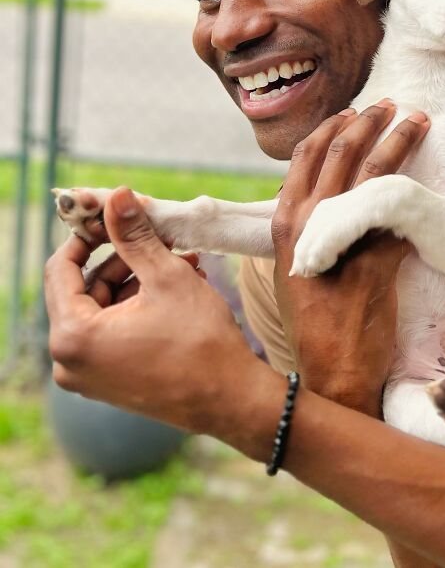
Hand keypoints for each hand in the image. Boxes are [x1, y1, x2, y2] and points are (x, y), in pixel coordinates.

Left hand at [45, 186, 280, 454]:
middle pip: (85, 287)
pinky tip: (180, 285)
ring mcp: (90, 375)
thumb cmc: (200, 342)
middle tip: (158, 235)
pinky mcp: (110, 380)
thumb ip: (135, 235)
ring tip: (182, 260)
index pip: (61, 267)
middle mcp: (70, 361)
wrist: (231, 399)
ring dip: (138, 278)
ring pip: (104, 306)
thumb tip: (117, 197)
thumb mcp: (166, 277)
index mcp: (73, 336)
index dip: (88, 235)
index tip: (113, 215)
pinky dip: (140, 304)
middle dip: (124, 257)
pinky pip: (114, 329)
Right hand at [271, 100, 429, 416]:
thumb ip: (317, 228)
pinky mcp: (373, 264)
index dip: (333, 127)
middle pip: (341, 153)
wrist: (329, 371)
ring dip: (400, 140)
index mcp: (285, 222)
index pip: (305, 156)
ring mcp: (339, 243)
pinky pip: (400, 220)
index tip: (354, 111)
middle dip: (370, 121)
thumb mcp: (301, 264)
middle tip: (394, 105)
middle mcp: (306, 224)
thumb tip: (344, 195)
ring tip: (419, 121)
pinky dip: (419, 199)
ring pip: (373, 174)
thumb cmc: (316, 319)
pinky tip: (437, 185)